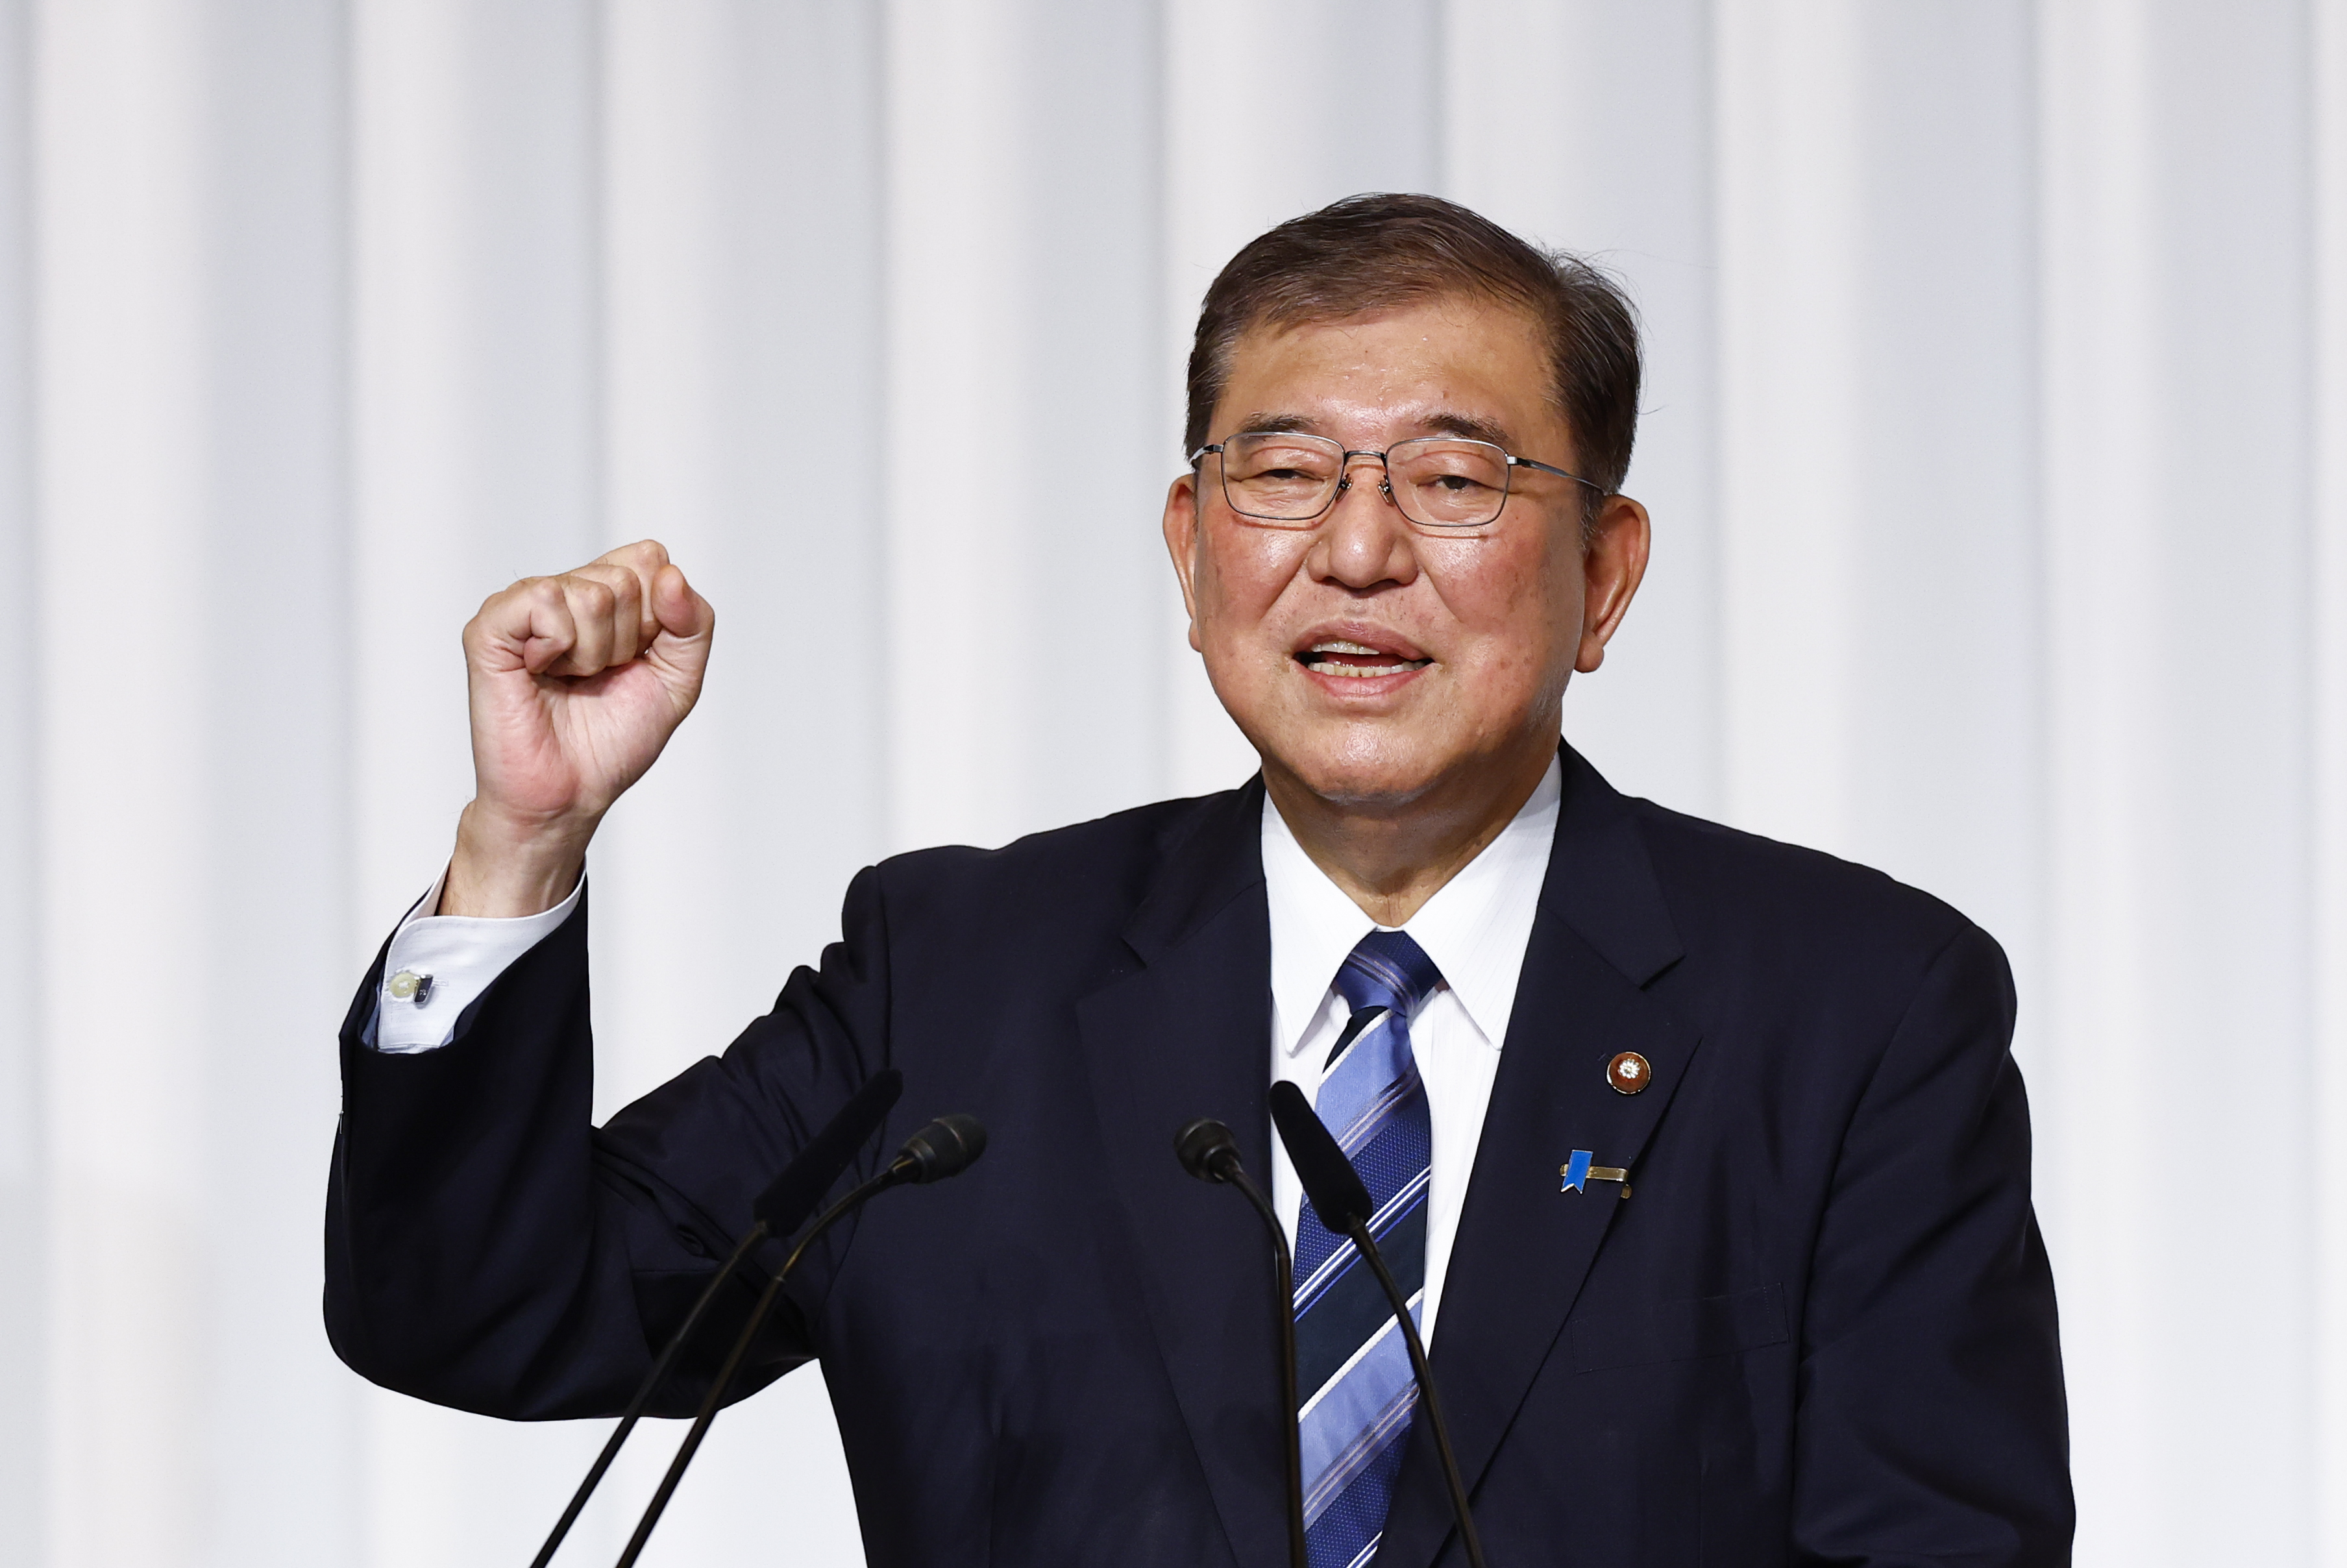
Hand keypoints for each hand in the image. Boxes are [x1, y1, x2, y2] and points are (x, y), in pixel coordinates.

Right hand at [442, 540, 715, 916]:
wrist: (570, 793)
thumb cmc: (613, 739)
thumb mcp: (679, 680)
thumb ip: (694, 623)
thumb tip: (670, 575)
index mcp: (605, 595)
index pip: (650, 559)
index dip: (658, 617)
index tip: (636, 660)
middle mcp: (564, 591)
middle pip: (626, 578)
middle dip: (627, 641)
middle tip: (597, 677)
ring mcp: (524, 606)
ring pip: (591, 594)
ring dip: (594, 653)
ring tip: (569, 680)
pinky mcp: (490, 627)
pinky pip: (544, 599)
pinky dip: (559, 645)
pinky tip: (541, 671)